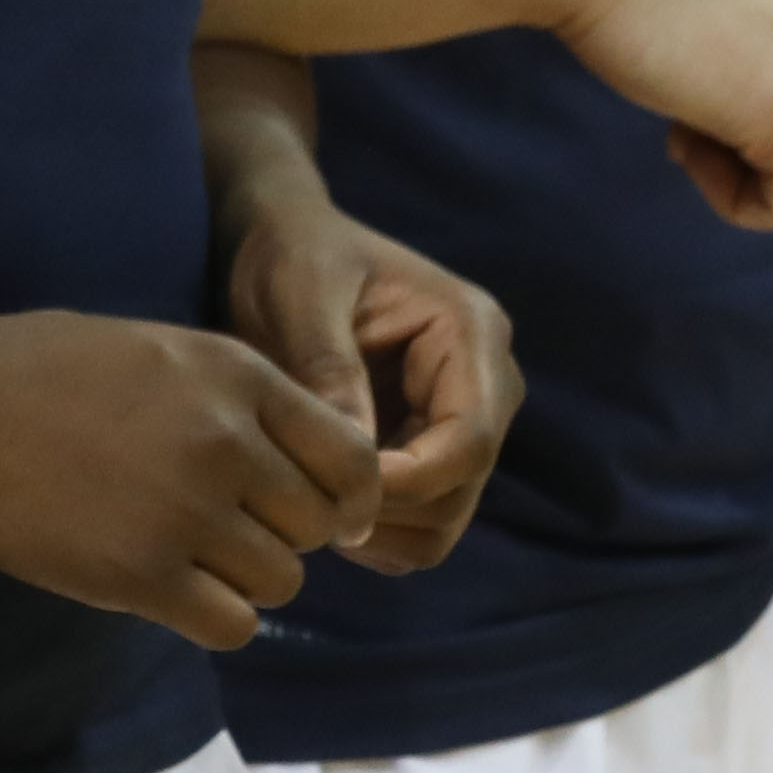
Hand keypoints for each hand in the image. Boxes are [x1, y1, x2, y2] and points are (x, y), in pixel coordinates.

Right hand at [0, 306, 373, 646]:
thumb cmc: (50, 369)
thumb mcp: (167, 350)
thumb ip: (243, 399)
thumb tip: (314, 461)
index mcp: (239, 377)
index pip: (353, 459)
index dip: (350, 497)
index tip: (327, 515)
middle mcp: (226, 442)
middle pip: (317, 526)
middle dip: (285, 535)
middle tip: (232, 530)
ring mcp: (185, 512)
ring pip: (282, 580)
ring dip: (247, 578)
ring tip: (194, 557)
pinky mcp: (140, 574)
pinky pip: (232, 624)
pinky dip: (215, 617)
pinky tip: (175, 592)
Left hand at [208, 153, 514, 571]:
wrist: (285, 242)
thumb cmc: (292, 254)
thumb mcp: (301, 297)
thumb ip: (331, 374)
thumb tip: (356, 468)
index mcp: (472, 335)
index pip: (468, 442)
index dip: (404, 483)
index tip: (328, 490)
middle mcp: (486, 385)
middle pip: (460, 492)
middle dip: (384, 508)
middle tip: (303, 494)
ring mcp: (464, 421)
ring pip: (442, 521)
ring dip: (377, 527)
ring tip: (306, 490)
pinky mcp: (434, 450)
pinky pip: (419, 524)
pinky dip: (372, 530)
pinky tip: (319, 494)